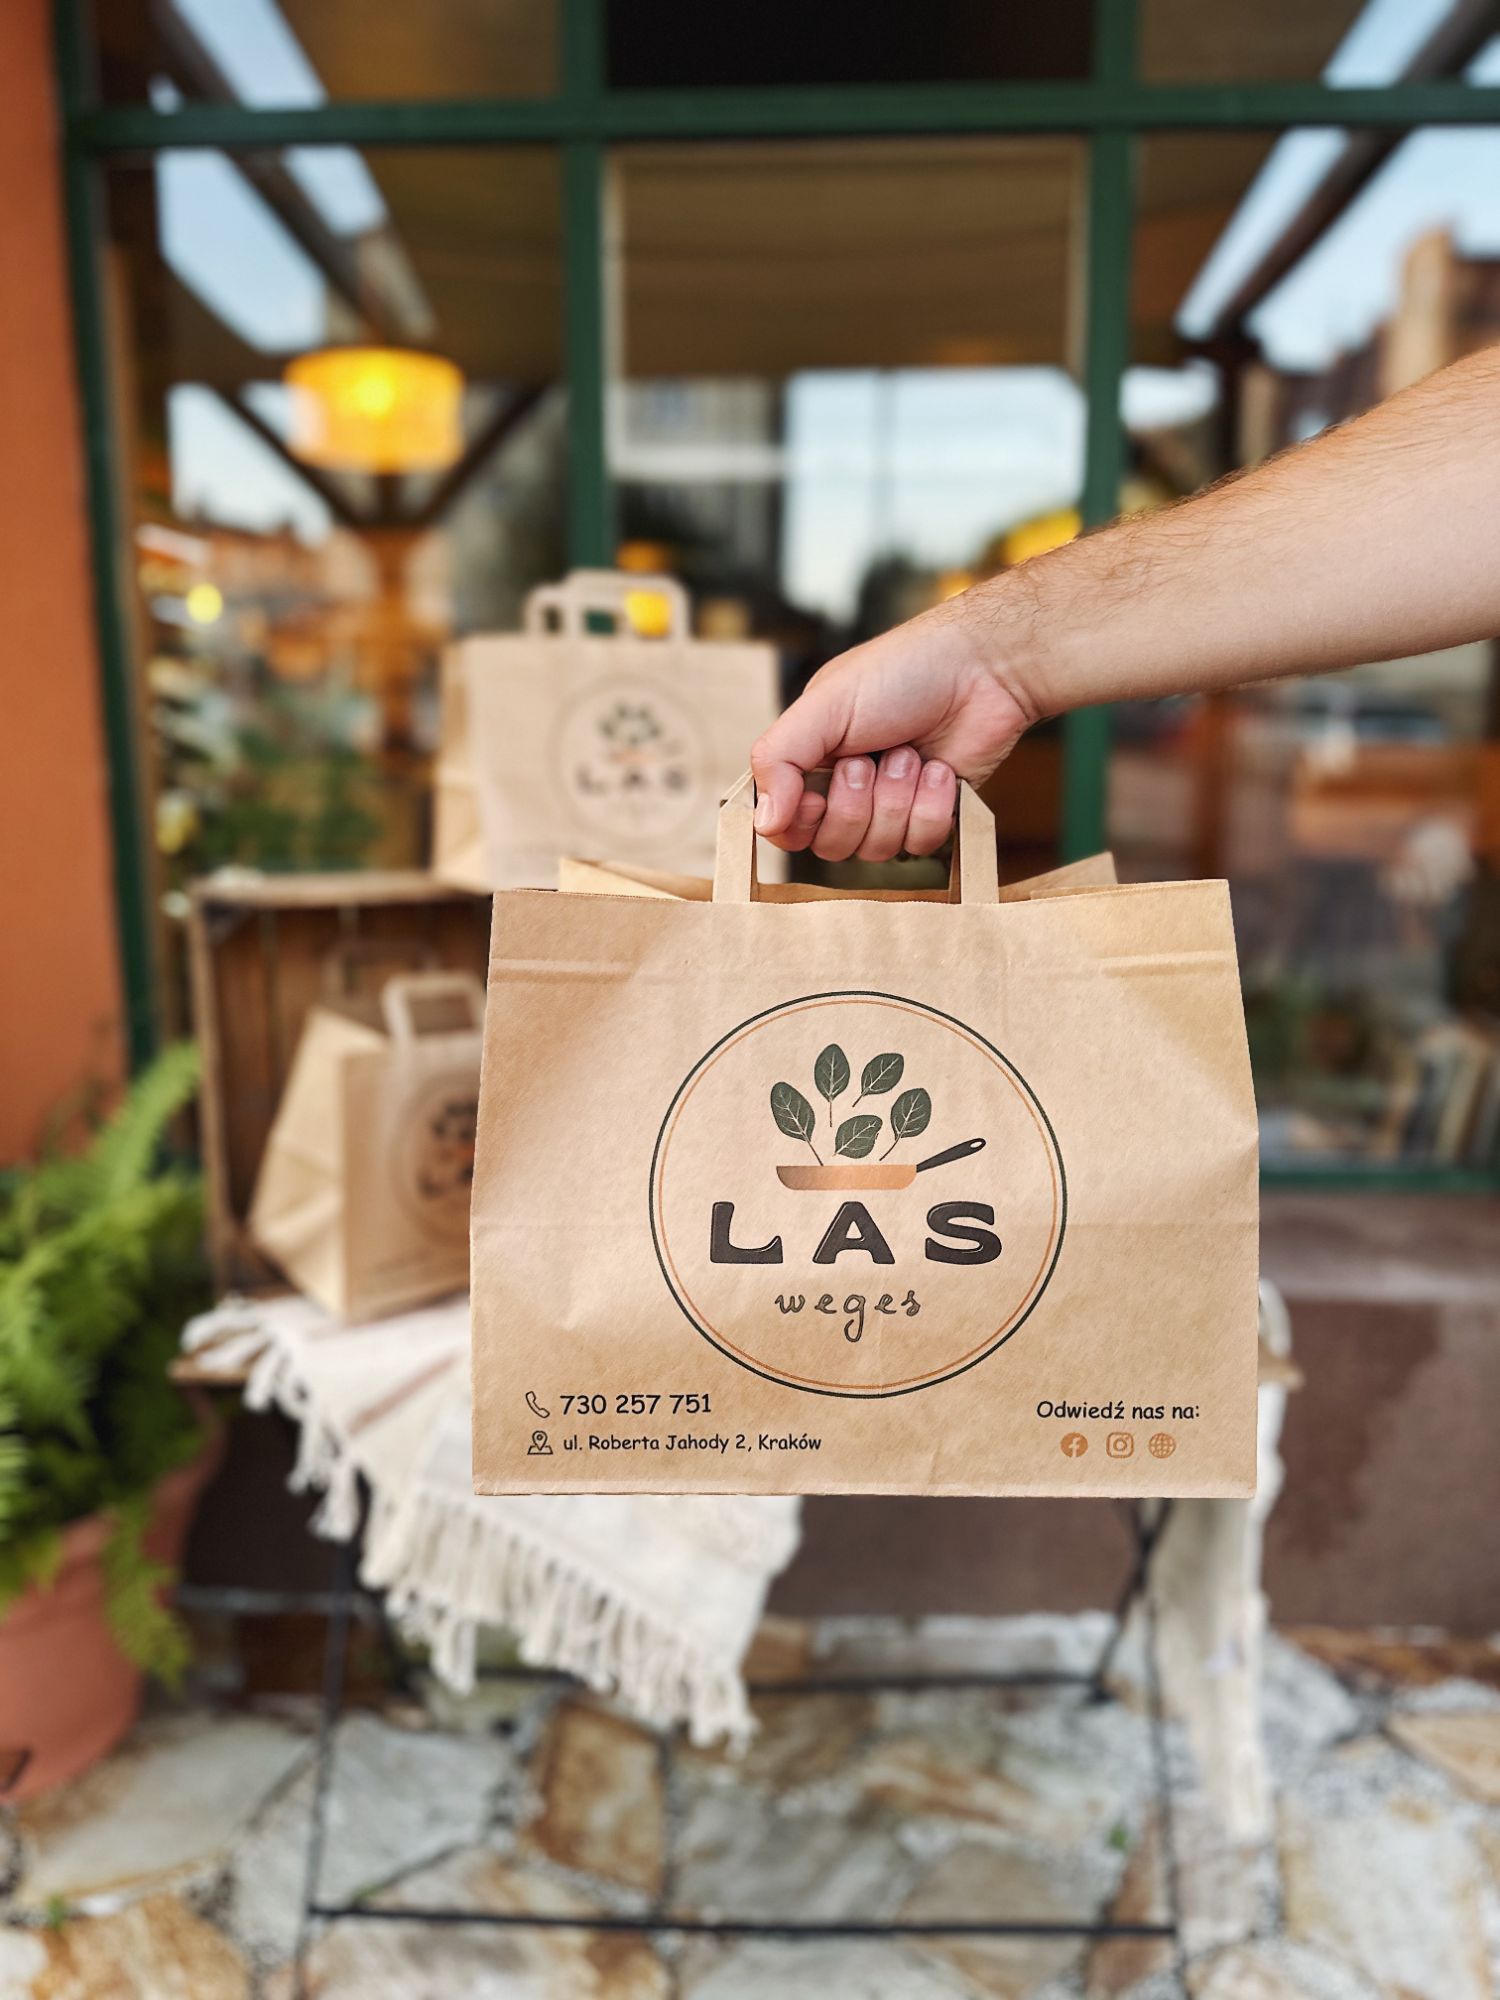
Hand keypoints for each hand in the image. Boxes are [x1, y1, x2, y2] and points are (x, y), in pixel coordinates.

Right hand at [749, 591, 1037, 859]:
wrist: (982, 668)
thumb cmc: (901, 673)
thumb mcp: (824, 705)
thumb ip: (778, 759)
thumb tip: (763, 821)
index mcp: (810, 759)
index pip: (784, 826)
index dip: (799, 822)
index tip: (817, 795)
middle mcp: (847, 788)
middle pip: (831, 846)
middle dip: (857, 803)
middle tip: (873, 757)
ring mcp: (891, 805)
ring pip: (877, 849)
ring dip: (897, 798)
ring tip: (911, 753)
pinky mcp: (934, 815)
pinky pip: (921, 844)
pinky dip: (932, 805)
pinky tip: (940, 769)